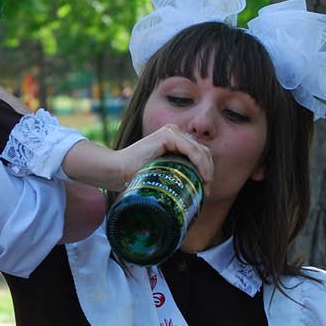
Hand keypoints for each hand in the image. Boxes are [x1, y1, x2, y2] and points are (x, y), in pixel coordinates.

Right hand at [62, 124, 212, 192]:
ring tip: (204, 187)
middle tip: (206, 191)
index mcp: (173, 141)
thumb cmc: (136, 177)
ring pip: (200, 150)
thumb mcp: (162, 175)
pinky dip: (200, 163)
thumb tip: (195, 193)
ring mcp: (171, 132)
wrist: (117, 171)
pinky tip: (202, 177)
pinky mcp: (167, 135)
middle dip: (208, 171)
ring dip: (207, 169)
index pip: (199, 154)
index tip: (205, 191)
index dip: (206, 170)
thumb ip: (176, 175)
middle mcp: (174, 133)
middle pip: (202, 151)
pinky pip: (192, 149)